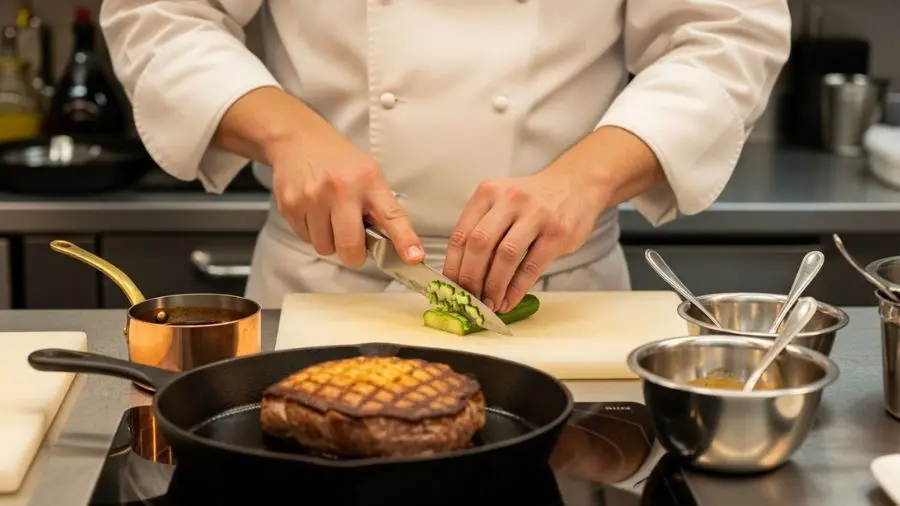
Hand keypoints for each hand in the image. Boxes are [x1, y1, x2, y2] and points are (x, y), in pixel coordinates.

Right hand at [268, 125, 423, 268]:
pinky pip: (306, 238)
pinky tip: (313, 211)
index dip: (405, 240)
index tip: (414, 257)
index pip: (392, 215)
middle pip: (350, 246)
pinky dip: (312, 232)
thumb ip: (379, 206)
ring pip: (325, 247)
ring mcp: (313, 197)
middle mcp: (341, 189)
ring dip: (330, 240)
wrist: (298, 139)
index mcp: (368, 180)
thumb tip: (389, 244)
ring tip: (329, 216)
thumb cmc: (338, 160)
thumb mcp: (368, 173)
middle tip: (354, 246)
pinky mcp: (290, 205)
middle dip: (353, 255)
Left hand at [443, 167, 605, 312]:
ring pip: (506, 256)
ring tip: (489, 303)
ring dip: (494, 286)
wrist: (577, 184)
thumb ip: (483, 227)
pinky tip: (508, 300)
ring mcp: (536, 215)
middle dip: (470, 278)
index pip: (461, 233)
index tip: (450, 287)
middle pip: (480, 244)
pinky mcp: (557, 233)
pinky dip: (516, 289)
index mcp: (488, 192)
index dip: (453, 265)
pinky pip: (531, 267)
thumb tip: (462, 272)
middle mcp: (510, 200)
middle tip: (469, 298)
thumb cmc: (534, 199)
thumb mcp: (502, 201)